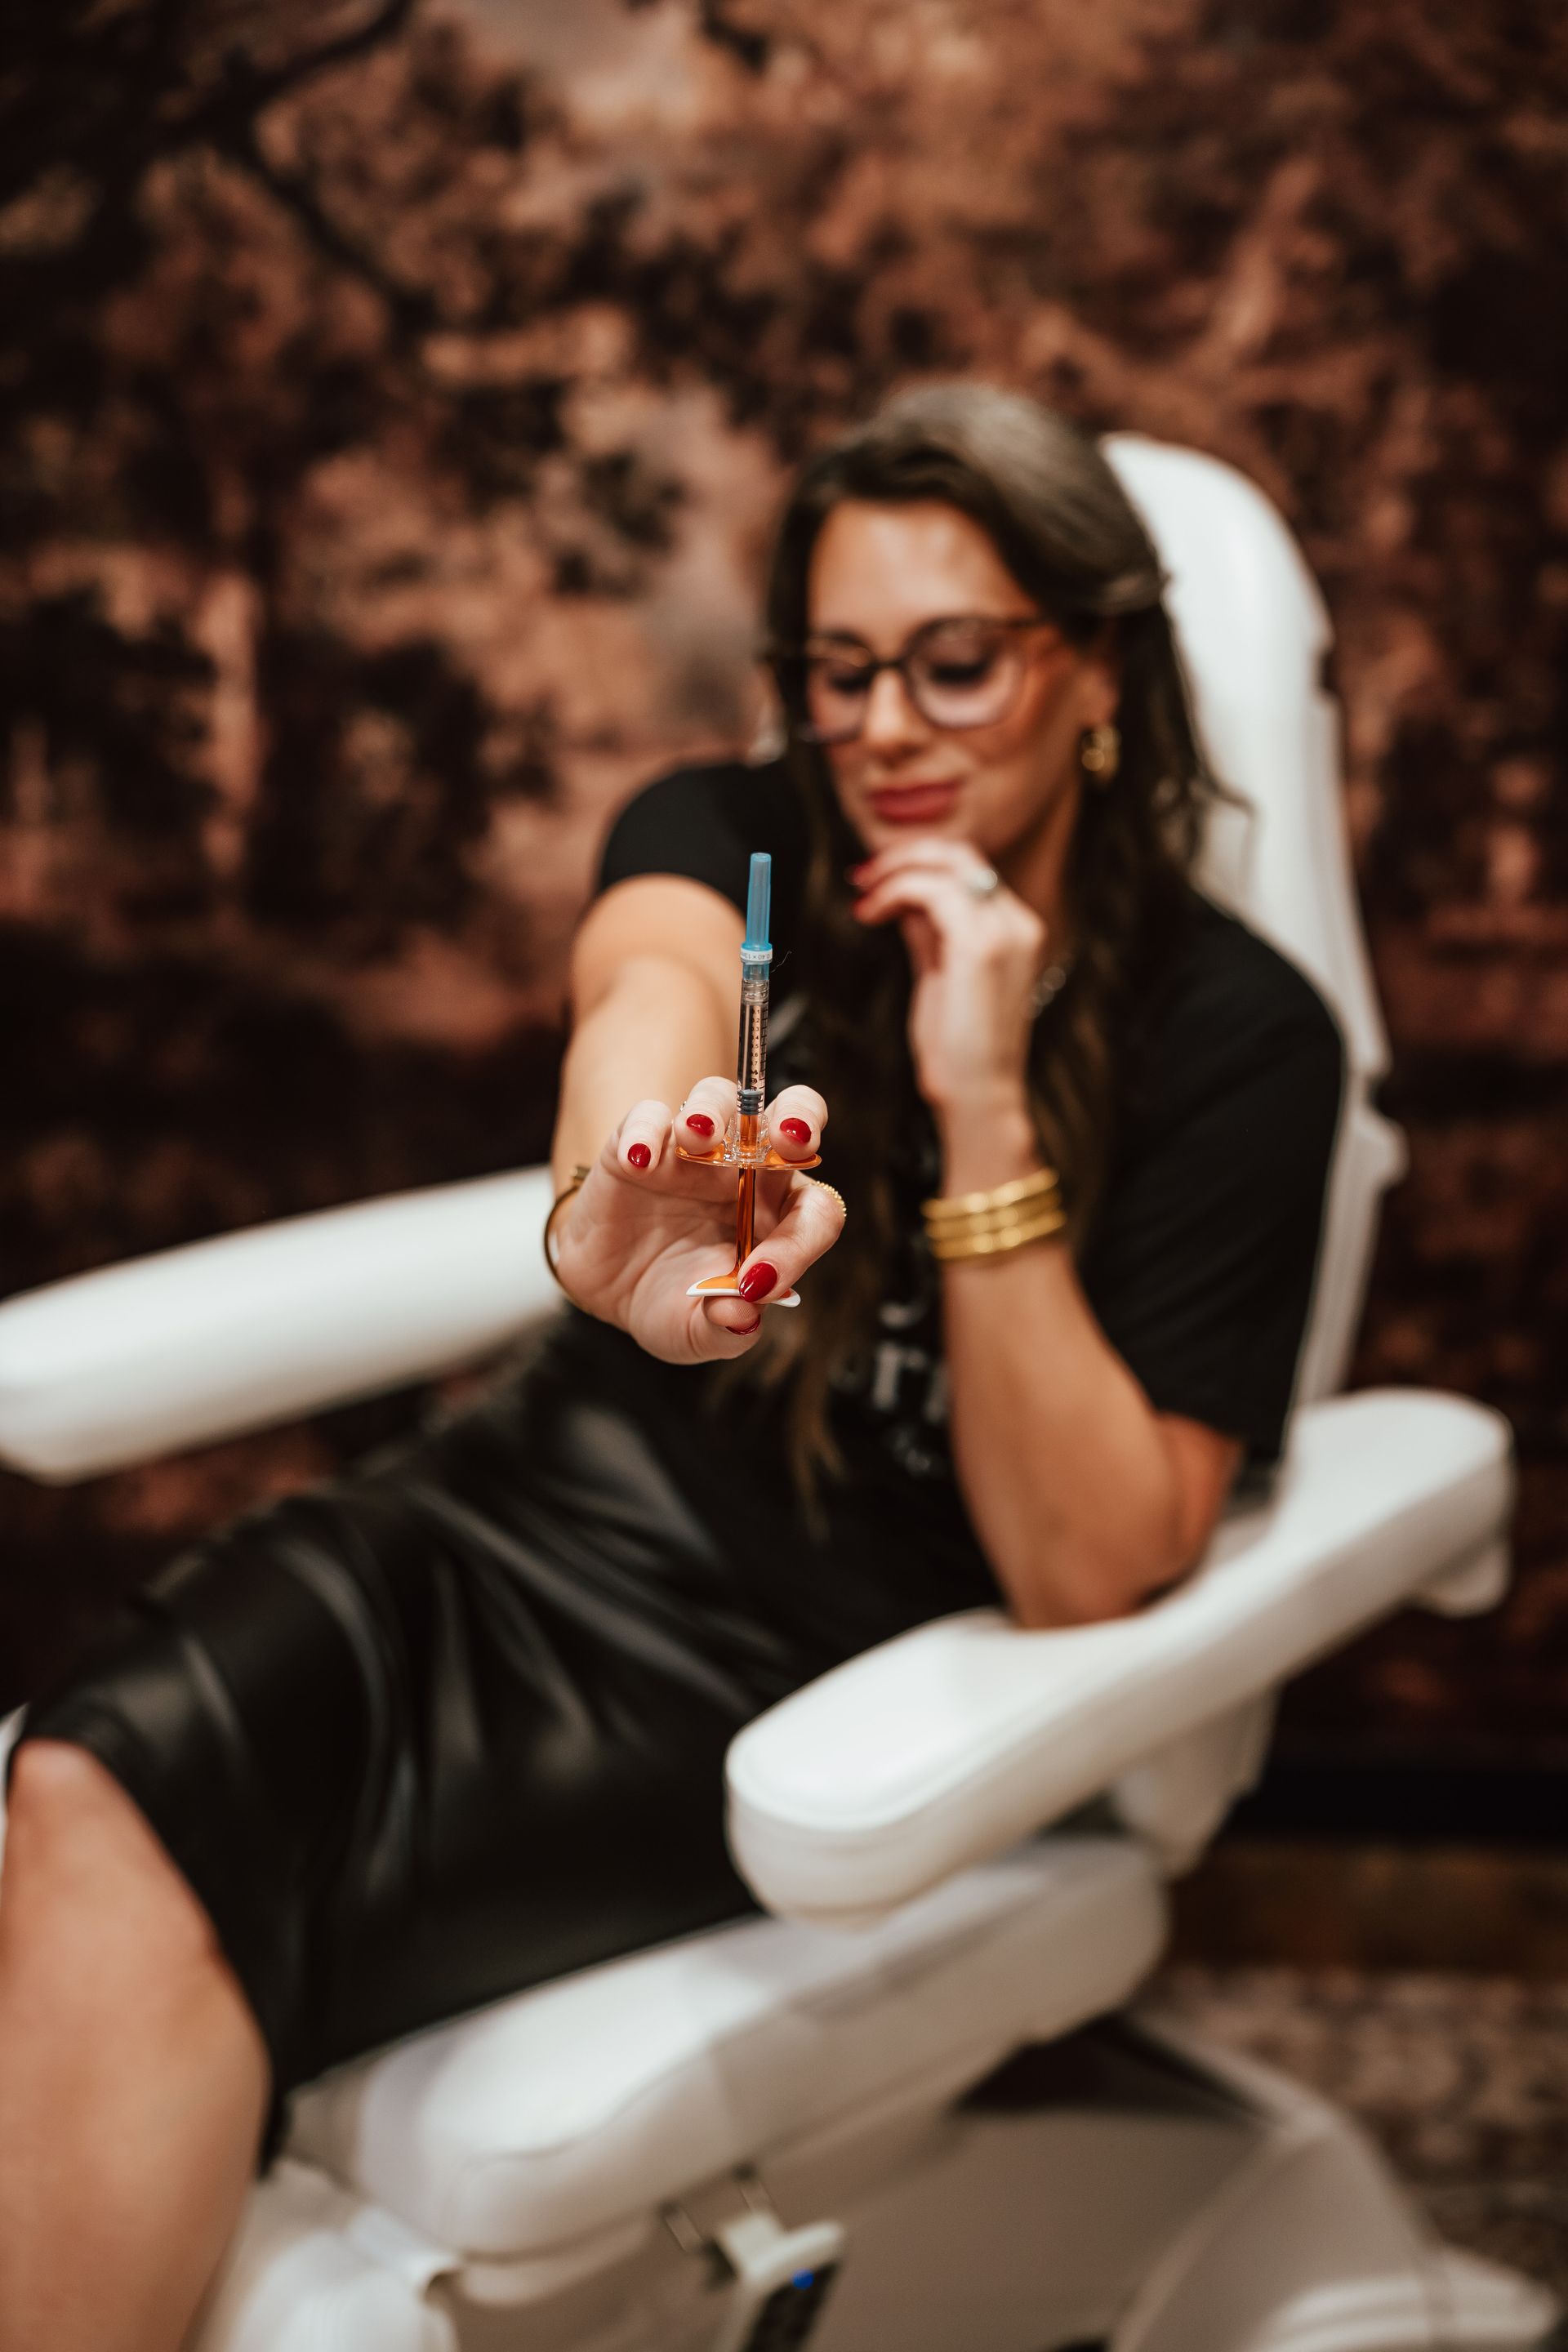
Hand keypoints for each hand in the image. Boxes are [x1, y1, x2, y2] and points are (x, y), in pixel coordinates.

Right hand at [552, 1079, 843, 1363]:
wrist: (606, 1292)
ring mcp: (694, 1151)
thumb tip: (741, 1314)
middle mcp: (746, 1171)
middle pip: (793, 1117)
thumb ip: (725, 1329)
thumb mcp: (696, 1332)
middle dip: (800, 1119)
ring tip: (698, 1137)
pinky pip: (649, 1115)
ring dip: (713, 1110)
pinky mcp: (640, 1142)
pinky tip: (637, 1159)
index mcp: (779, 1216)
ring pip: (719, 1098)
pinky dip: (646, 1129)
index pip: (815, 1211)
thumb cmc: (670, 1303)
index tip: (761, 1281)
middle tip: (793, 1138)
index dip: (800, 1242)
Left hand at [851, 840, 1047, 1118]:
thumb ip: (930, 933)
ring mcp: (1004, 932)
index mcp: (1015, 929)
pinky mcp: (979, 946)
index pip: (968, 868)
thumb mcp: (942, 975)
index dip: (919, 862)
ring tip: (864, 895)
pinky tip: (871, 912)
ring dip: (895, 871)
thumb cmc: (960, 1049)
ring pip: (945, 863)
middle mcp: (1017, 923)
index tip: (877, 878)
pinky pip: (930, 890)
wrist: (978, 1096)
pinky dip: (894, 891)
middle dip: (905, 856)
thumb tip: (904, 900)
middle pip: (960, 854)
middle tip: (864, 876)